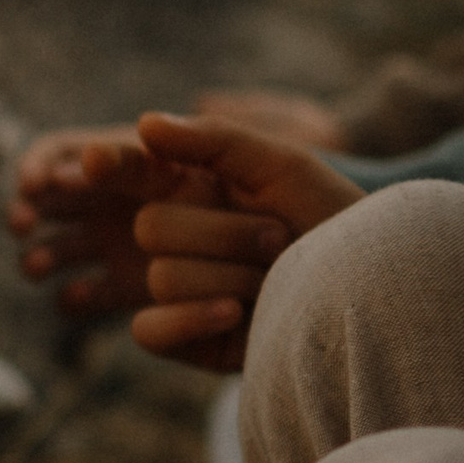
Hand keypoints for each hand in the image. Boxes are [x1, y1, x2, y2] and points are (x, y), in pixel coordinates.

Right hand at [102, 111, 365, 370]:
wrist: (369, 291)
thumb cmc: (332, 219)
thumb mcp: (283, 163)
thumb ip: (215, 138)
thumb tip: (143, 124)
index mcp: (191, 185)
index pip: (129, 170)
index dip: (108, 165)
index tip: (94, 160)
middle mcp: (178, 234)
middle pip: (150, 226)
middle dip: (222, 232)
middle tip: (276, 237)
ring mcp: (176, 288)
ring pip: (160, 276)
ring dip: (230, 276)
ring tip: (275, 278)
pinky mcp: (182, 338)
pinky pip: (150, 330)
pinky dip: (193, 319)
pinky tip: (235, 313)